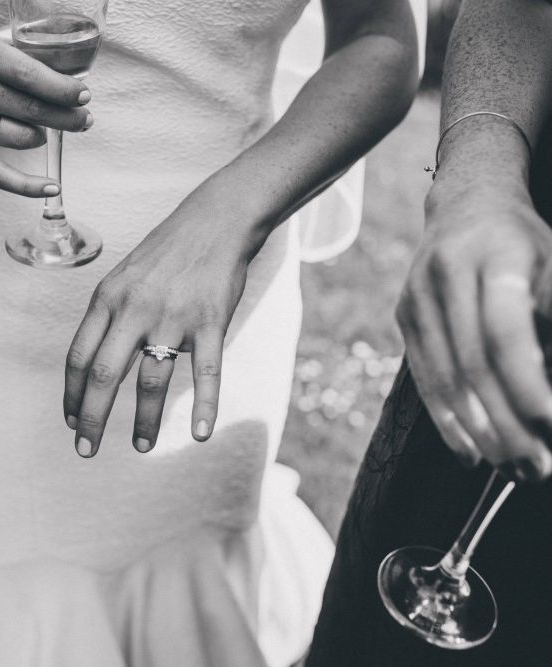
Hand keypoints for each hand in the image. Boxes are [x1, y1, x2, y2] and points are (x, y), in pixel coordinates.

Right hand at [0, 29, 92, 195]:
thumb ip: (24, 66)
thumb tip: (72, 94)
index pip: (27, 75)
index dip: (61, 90)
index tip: (83, 97)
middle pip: (29, 108)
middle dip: (64, 117)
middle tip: (83, 120)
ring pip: (21, 138)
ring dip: (40, 136)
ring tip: (40, 128)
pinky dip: (28, 185)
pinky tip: (52, 186)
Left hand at [63, 185, 256, 457]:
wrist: (214, 220)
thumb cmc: (166, 252)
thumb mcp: (123, 276)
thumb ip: (108, 316)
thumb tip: (95, 362)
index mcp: (107, 298)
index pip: (78, 357)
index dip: (71, 395)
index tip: (71, 421)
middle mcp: (134, 309)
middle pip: (103, 375)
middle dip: (92, 419)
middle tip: (85, 450)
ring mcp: (173, 316)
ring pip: (152, 380)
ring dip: (145, 421)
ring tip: (141, 446)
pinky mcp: (210, 321)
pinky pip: (206, 371)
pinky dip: (205, 405)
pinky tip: (200, 434)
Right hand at [397, 180, 551, 480]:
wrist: (466, 207)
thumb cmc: (526, 244)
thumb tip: (551, 394)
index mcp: (494, 256)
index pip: (504, 332)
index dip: (526, 386)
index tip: (550, 426)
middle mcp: (446, 274)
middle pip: (472, 364)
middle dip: (506, 423)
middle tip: (536, 469)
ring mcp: (417, 297)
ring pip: (444, 377)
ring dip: (478, 431)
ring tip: (510, 469)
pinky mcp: (404, 316)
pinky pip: (423, 376)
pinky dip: (446, 418)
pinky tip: (469, 451)